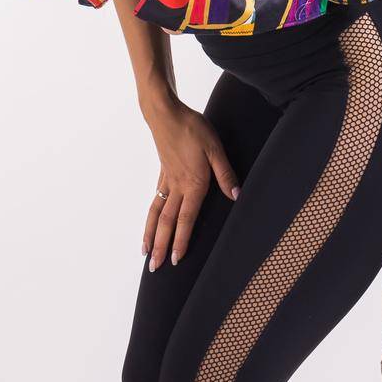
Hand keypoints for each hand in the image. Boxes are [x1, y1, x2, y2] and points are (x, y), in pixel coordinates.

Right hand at [141, 102, 240, 270]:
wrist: (166, 113)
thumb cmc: (193, 128)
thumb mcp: (215, 148)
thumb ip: (225, 174)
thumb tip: (236, 196)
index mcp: (193, 183)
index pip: (186, 218)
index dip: (181, 240)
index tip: (176, 260)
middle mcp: (177, 186)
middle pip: (167, 222)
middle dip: (161, 246)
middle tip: (155, 268)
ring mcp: (167, 180)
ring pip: (157, 213)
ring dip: (151, 234)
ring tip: (145, 252)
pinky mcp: (163, 172)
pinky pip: (156, 199)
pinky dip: (152, 215)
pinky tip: (152, 220)